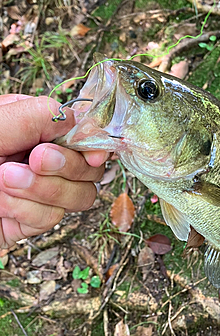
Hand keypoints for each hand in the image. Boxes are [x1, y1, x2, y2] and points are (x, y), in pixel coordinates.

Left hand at [0, 94, 108, 248]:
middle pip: (89, 167)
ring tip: (4, 182)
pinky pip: (52, 219)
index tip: (94, 154)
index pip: (82, 131)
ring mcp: (37, 190)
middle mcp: (39, 157)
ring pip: (79, 196)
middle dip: (66, 167)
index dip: (95, 142)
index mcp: (32, 126)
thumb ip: (35, 116)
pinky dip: (27, 212)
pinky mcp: (29, 220)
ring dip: (44, 191)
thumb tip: (79, 119)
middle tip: (33, 160)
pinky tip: (1, 205)